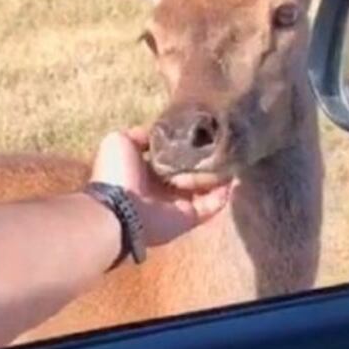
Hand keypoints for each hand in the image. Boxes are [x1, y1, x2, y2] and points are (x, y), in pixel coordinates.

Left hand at [91, 127, 231, 246]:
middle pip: (191, 171)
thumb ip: (140, 136)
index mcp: (147, 170)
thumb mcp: (120, 142)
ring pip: (205, 186)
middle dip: (206, 159)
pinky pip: (212, 205)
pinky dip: (223, 193)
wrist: (119, 209)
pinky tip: (231, 177)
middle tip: (222, 145)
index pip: (172, 156)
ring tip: (230, 158)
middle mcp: (164, 186)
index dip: (185, 146)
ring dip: (217, 174)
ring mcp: (178, 203)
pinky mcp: (190, 216)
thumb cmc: (116, 173)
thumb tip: (157, 134)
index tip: (201, 133)